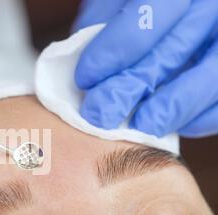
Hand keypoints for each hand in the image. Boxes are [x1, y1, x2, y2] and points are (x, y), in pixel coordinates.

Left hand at [75, 0, 217, 137]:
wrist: (183, 13)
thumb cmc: (144, 7)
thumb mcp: (122, 0)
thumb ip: (105, 20)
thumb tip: (82, 56)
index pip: (145, 19)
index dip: (113, 51)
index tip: (85, 79)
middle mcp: (209, 7)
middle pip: (173, 50)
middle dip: (131, 87)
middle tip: (100, 115)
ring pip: (209, 76)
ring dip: (171, 107)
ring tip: (139, 128)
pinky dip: (202, 117)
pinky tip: (173, 126)